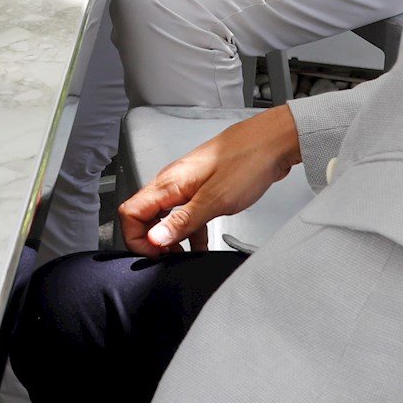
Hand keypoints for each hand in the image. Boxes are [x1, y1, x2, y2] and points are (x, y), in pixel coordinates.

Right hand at [117, 105, 300, 256]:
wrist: (272, 143)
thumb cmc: (247, 162)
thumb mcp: (215, 200)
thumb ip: (182, 221)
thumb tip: (154, 239)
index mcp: (169, 183)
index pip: (130, 213)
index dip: (137, 239)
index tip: (157, 255)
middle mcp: (172, 182)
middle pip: (143, 215)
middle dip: (151, 242)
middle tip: (170, 259)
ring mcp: (187, 184)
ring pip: (164, 215)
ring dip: (171, 238)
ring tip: (186, 256)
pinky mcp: (202, 188)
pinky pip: (185, 213)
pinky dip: (189, 231)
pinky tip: (202, 245)